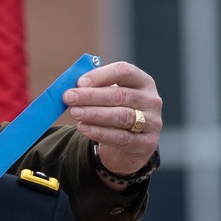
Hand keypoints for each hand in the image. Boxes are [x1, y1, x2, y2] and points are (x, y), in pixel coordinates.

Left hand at [62, 60, 161, 178]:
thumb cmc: (116, 115)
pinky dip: (99, 132)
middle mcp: (151, 100)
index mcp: (143, 82)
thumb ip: (96, 89)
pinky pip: (120, 137)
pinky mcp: (146, 143)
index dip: (100, 75)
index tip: (79, 82)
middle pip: (120, 95)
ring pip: (121, 116)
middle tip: (69, 97)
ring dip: (94, 113)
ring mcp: (152, 122)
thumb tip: (74, 86)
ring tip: (74, 112)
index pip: (124, 72)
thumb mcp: (110, 99)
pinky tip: (83, 128)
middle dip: (91, 96)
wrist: (129, 149)